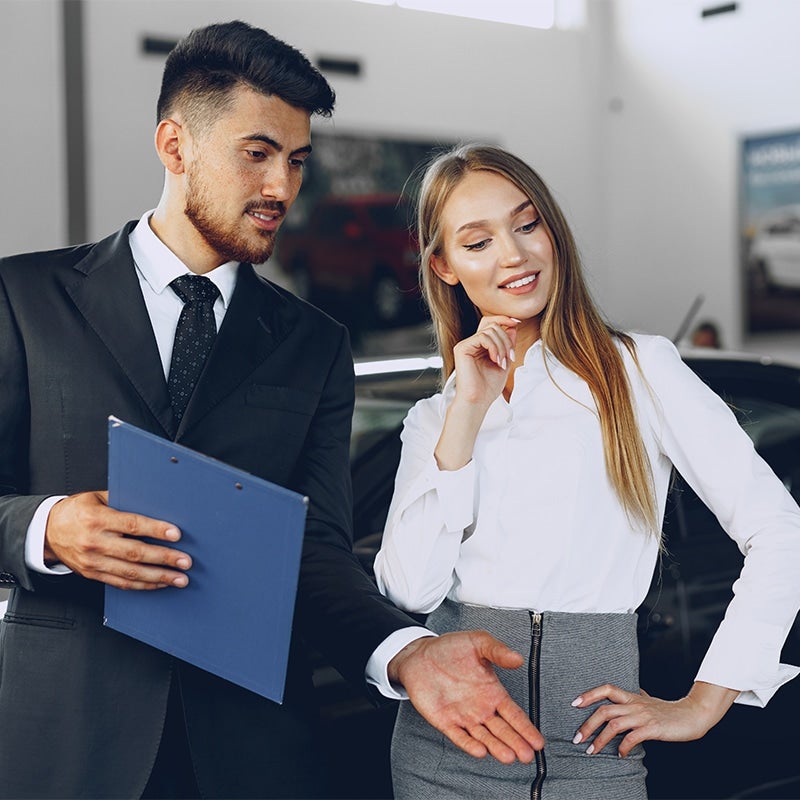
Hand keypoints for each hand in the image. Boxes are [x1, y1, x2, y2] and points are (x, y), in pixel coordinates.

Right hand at [44, 490, 191, 589]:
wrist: (48, 530)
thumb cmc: (78, 510)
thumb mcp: (98, 498)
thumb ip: (125, 502)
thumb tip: (157, 505)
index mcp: (97, 519)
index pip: (132, 525)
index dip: (156, 530)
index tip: (176, 534)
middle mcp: (95, 542)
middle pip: (135, 553)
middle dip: (164, 558)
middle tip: (185, 562)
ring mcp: (93, 561)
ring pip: (130, 573)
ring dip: (158, 577)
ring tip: (179, 579)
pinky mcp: (92, 574)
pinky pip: (121, 583)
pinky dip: (143, 585)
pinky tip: (159, 584)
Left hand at [388, 630, 543, 763]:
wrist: (420, 654)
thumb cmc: (450, 648)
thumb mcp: (478, 642)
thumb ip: (498, 651)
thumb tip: (517, 658)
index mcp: (492, 691)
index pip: (514, 714)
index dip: (526, 728)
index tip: (538, 741)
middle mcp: (481, 707)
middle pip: (503, 730)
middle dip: (516, 743)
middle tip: (527, 755)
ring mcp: (464, 716)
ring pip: (484, 737)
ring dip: (496, 747)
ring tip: (508, 756)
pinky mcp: (445, 721)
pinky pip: (459, 736)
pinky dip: (469, 744)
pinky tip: (480, 750)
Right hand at [451, 315, 518, 408]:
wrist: (477, 401)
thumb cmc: (488, 387)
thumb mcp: (504, 362)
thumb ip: (508, 345)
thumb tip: (513, 327)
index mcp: (480, 346)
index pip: (490, 323)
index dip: (504, 319)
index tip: (517, 323)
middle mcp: (471, 343)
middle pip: (492, 324)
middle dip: (507, 339)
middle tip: (510, 357)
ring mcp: (466, 345)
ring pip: (490, 330)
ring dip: (502, 346)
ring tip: (502, 362)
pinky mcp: (462, 348)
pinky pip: (483, 337)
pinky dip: (494, 347)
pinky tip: (495, 360)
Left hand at [571, 681, 737, 757]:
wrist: (693, 715)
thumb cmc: (669, 710)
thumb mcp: (649, 700)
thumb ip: (636, 696)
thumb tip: (630, 691)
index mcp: (632, 696)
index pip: (606, 689)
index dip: (589, 694)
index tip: (574, 703)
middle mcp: (634, 704)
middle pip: (604, 710)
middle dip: (587, 725)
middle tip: (577, 738)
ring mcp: (643, 716)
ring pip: (614, 725)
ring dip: (600, 739)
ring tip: (591, 751)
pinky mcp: (652, 728)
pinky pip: (632, 738)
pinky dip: (623, 747)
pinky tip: (620, 755)